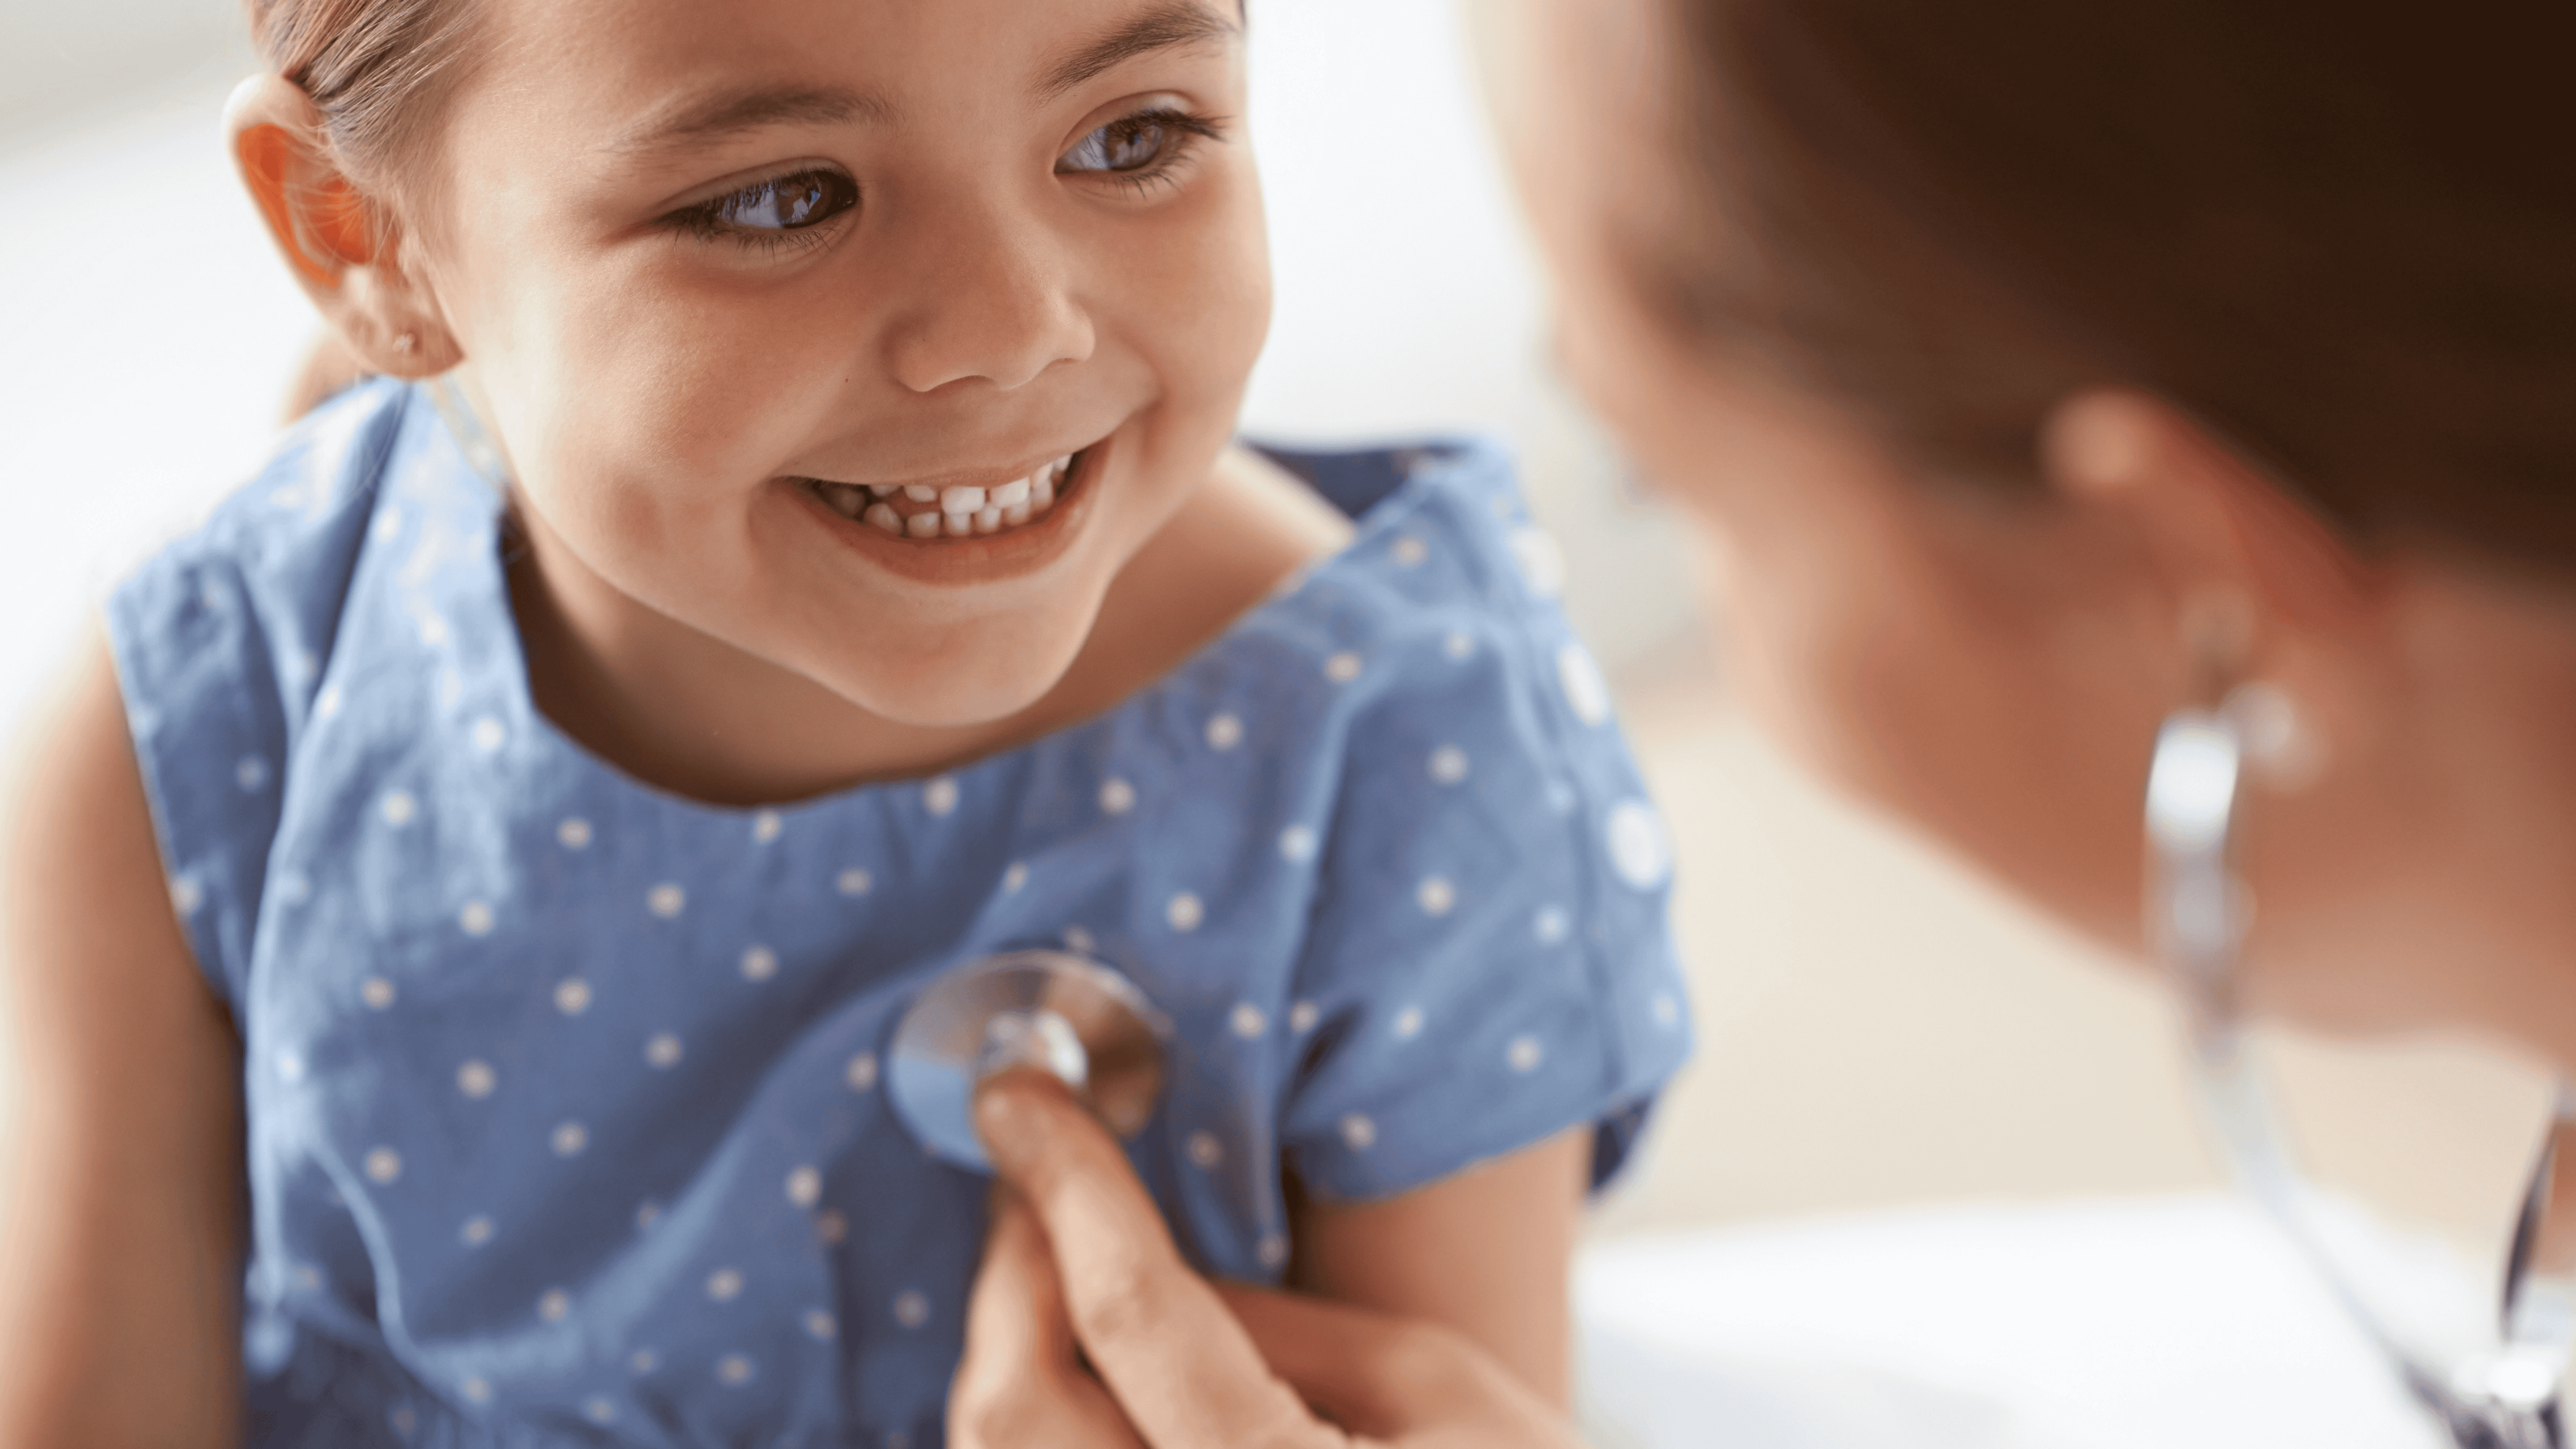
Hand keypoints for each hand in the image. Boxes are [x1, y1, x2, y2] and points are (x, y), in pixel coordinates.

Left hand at [949, 1070, 1583, 1448]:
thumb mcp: (1432, 1383)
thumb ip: (1267, 1324)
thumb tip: (1121, 1255)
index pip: (1133, 1312)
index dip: (1068, 1186)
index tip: (1022, 1098)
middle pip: (1016, 1407)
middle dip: (1006, 1271)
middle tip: (1027, 1184)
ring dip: (1001, 1351)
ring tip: (1046, 1270)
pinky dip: (1026, 1427)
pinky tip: (1068, 1373)